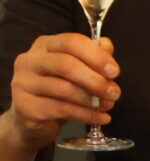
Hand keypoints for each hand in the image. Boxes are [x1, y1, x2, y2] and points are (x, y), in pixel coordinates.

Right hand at [5, 31, 119, 149]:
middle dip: (96, 80)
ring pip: (64, 89)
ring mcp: (23, 83)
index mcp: (44, 45)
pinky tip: (101, 118)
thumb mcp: (76, 68)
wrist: (33, 118)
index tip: (115, 72)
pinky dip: (87, 115)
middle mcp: (29, 61)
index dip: (96, 56)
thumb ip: (92, 55)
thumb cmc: (58, 88)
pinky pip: (62, 110)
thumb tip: (107, 44)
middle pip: (66, 65)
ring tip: (108, 105)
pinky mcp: (25, 106)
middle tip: (115, 92)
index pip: (71, 42)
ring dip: (93, 100)